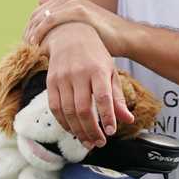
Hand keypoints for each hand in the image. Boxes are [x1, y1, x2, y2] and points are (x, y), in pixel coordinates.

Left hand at [25, 0, 123, 53]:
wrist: (125, 36)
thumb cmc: (102, 35)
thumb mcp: (79, 24)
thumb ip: (60, 14)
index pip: (38, 14)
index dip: (29, 30)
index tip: (26, 46)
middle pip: (37, 15)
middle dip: (28, 33)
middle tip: (24, 50)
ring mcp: (72, 2)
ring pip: (41, 18)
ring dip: (32, 34)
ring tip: (29, 50)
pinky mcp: (78, 10)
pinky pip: (51, 21)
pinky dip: (41, 33)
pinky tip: (37, 46)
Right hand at [39, 23, 134, 148]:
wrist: (69, 35)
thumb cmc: (94, 56)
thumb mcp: (111, 72)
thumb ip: (118, 97)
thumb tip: (128, 120)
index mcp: (97, 70)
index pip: (103, 97)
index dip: (106, 117)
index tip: (111, 132)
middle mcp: (78, 74)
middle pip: (83, 109)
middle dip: (91, 131)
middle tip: (99, 143)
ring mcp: (62, 78)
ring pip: (68, 112)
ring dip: (78, 131)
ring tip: (88, 142)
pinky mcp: (50, 82)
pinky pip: (55, 108)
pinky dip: (64, 123)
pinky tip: (73, 130)